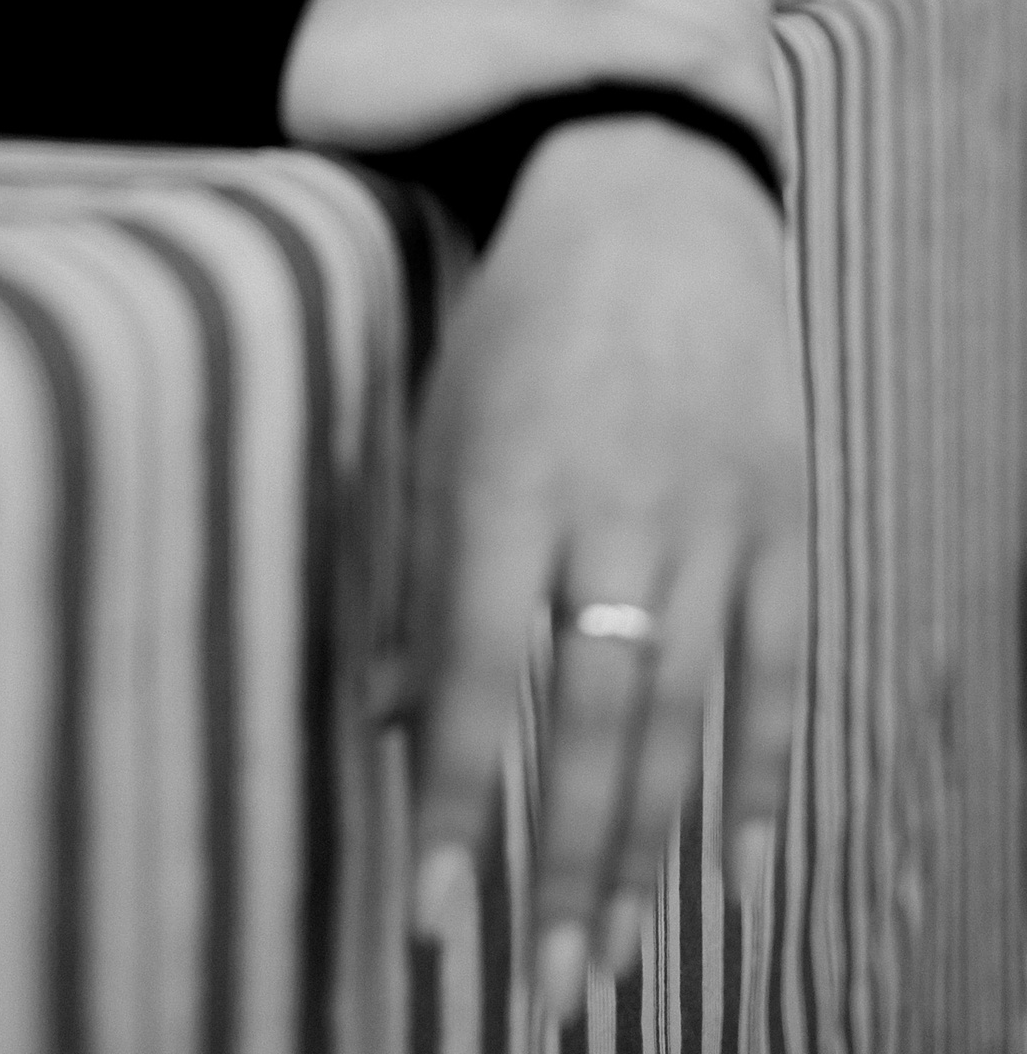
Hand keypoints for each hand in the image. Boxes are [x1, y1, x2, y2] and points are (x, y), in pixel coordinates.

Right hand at [281, 0, 822, 157]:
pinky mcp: (562, 12)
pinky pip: (693, 70)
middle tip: (714, 187)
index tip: (705, 137)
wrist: (288, 37)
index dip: (731, 69)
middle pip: (736, 15)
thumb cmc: (416, 19)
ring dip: (735, 125)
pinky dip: (719, 127)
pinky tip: (703, 183)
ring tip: (711, 203)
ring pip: (725, 45)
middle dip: (741, 101)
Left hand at [405, 116, 805, 1022]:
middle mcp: (612, 508)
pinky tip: (740, 872)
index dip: (459, 809)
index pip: (479, 678)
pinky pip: (778, 669)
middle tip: (544, 992)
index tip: (432, 921)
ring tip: (615, 958)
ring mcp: (711, 513)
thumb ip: (421, 576)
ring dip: (648, 851)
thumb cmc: (520, 324)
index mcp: (505, 482)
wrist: (655, 198)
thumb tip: (390, 725)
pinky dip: (760, 775)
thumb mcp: (441, 424)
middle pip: (593, 723)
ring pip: (684, 716)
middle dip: (564, 871)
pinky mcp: (783, 511)